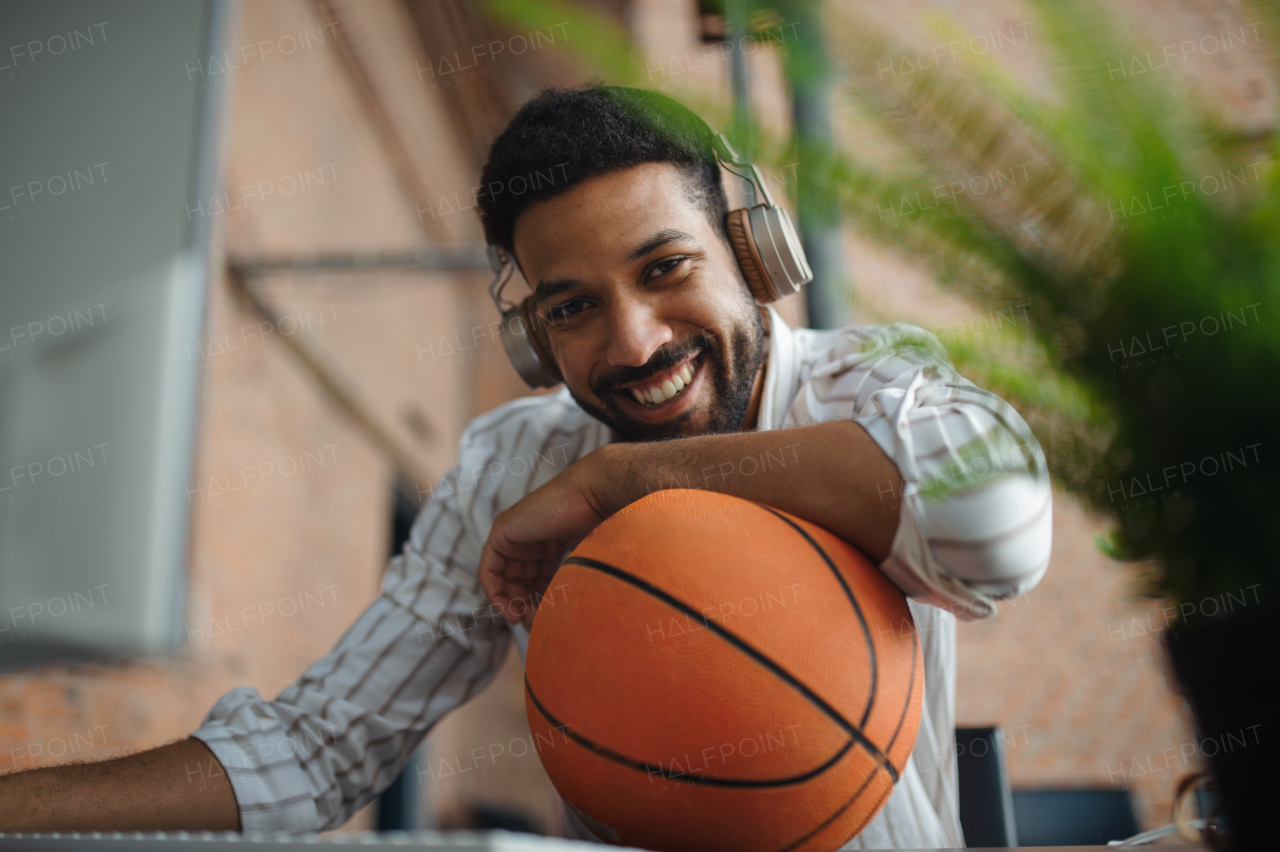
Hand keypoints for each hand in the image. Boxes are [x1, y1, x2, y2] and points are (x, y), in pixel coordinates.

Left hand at [477, 449, 619, 628]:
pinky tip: (508, 607)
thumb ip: (572, 581)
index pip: (535, 578)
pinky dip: (494, 591)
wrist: (598, 495)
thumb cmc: (604, 523)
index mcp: (549, 541)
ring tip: (524, 619)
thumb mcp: (585, 561)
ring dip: (511, 602)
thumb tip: (570, 615)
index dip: (537, 601)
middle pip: (517, 580)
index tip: (543, 620)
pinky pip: (488, 569)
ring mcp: (514, 533)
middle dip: (523, 605)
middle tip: (533, 623)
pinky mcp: (502, 532)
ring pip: (503, 577)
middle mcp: (529, 538)